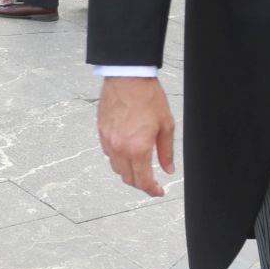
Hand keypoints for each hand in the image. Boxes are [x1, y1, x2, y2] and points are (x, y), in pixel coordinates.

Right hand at [97, 76, 175, 196]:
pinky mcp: (101, 132)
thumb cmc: (148, 97)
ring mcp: (108, 140)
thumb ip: (166, 152)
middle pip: (128, 178)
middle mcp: (120, 148)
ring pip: (116, 167)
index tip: (158, 191)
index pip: (143, 181)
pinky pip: (108, 154)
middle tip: (151, 182)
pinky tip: (128, 152)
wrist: (128, 77)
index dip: (151, 190)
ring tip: (140, 167)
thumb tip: (168, 169)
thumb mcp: (166, 125)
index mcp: (138, 149)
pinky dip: (118, 159)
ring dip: (128, 172)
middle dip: (140, 184)